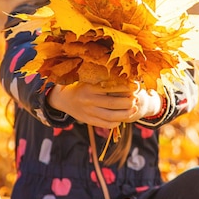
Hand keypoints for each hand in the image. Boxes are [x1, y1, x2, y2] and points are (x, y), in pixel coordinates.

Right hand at [48, 81, 163, 127]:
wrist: (62, 99)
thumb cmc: (80, 85)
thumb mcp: (88, 79)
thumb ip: (103, 78)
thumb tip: (124, 74)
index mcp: (89, 87)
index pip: (111, 87)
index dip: (125, 87)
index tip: (135, 86)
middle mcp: (89, 100)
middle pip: (113, 103)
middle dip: (127, 102)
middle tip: (136, 99)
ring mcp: (88, 112)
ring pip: (110, 116)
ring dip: (125, 114)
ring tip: (134, 109)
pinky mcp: (88, 120)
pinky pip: (104, 124)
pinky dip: (115, 123)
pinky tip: (122, 119)